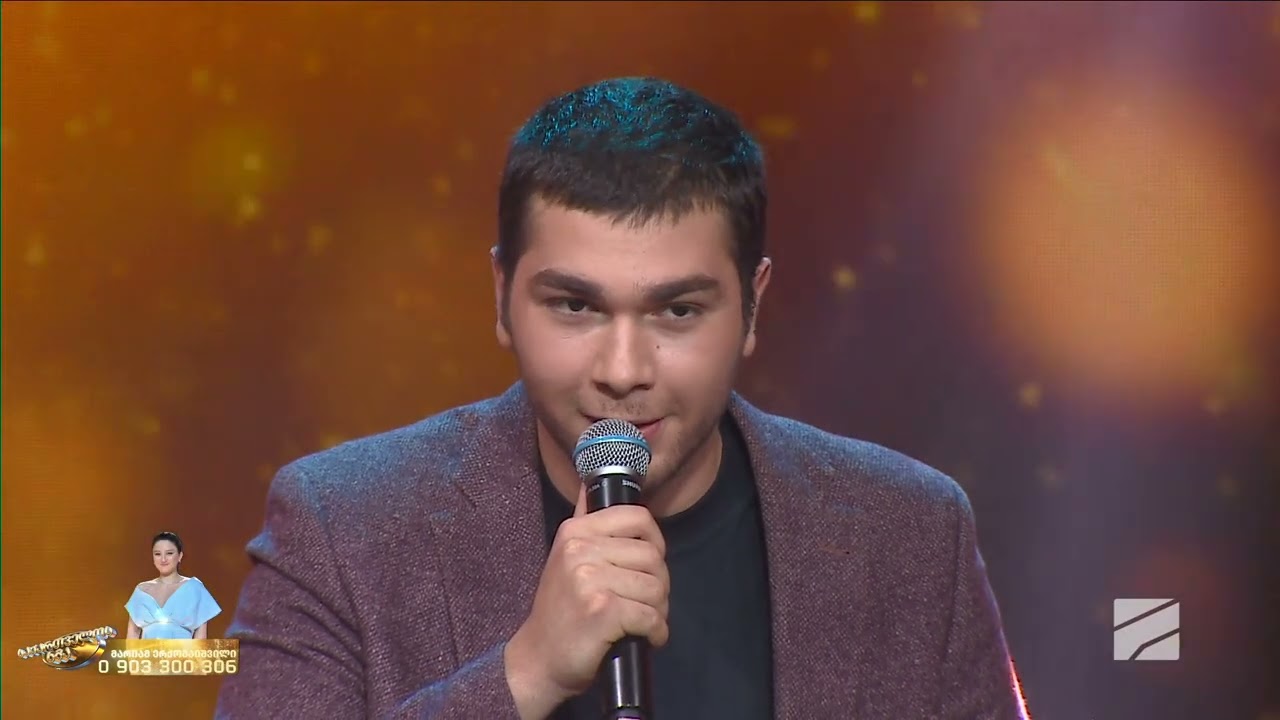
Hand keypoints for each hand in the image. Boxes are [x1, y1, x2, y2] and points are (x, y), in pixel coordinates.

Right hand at [504, 484, 668, 719]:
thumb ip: (584, 520)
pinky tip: (645, 638)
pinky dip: (656, 632)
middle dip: (659, 585)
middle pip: (654, 556)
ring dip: (658, 611)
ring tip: (641, 622)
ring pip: (656, 588)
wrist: (538, 661)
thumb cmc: (560, 612)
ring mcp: (590, 579)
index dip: (654, 542)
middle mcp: (580, 549)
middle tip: (643, 604)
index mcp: (575, 531)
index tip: (646, 565)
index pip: (639, 517)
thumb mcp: (565, 557)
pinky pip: (651, 616)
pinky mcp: (602, 610)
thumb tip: (590, 481)